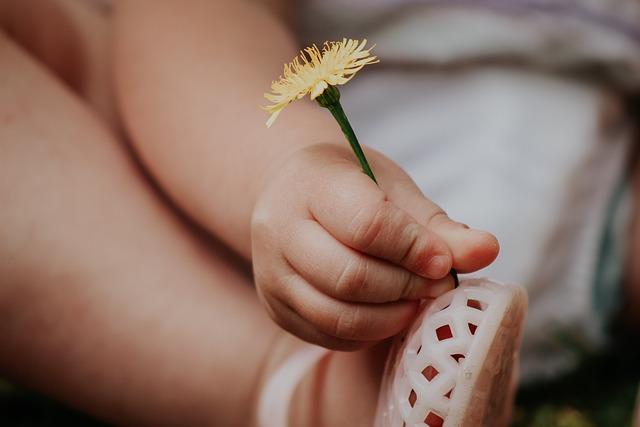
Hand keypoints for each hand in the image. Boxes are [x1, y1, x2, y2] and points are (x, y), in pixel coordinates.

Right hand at [251, 144, 498, 349]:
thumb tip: (488, 251)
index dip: (414, 248)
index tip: (444, 261)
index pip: (366, 224)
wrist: (293, 193)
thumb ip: (438, 225)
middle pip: (350, 277)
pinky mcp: (275, 306)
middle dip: (407, 287)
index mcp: (309, 184)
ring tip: (416, 300)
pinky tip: (387, 310)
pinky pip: (328, 336)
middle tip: (437, 284)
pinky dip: (369, 332)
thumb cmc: (350, 185)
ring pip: (337, 316)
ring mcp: (270, 272)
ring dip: (392, 317)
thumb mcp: (393, 189)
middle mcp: (278, 228)